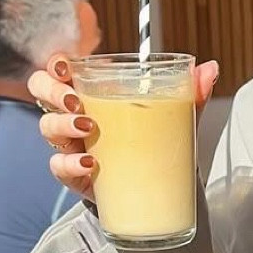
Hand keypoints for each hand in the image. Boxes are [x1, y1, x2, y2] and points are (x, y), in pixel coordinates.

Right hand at [29, 54, 219, 195]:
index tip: (66, 67)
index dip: (55, 64)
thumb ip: (190, 95)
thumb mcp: (172, 118)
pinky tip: (90, 164)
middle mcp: (74, 115)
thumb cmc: (153, 144)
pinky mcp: (74, 175)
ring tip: (88, 127)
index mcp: (92, 93)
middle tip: (77, 100)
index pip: (59, 69)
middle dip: (53, 91)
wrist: (154, 188)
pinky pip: (58, 166)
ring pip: (47, 127)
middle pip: (42, 91)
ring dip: (63, 124)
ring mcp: (71, 145)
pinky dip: (70, 164)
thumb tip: (210, 69)